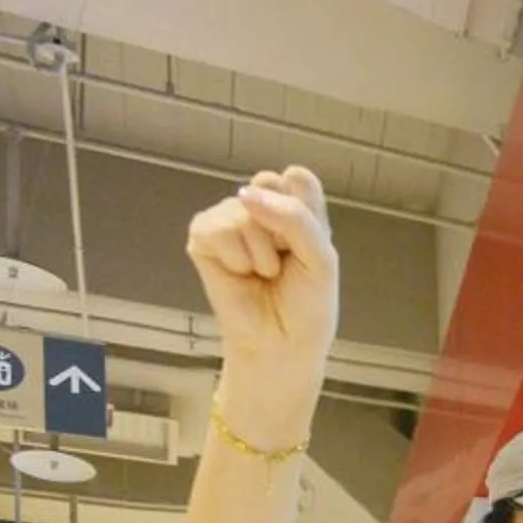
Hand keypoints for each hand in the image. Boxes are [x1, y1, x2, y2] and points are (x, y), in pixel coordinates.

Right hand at [186, 167, 337, 427]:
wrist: (283, 344)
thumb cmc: (307, 303)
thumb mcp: (320, 257)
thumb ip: (294, 218)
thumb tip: (244, 194)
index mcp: (294, 207)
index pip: (298, 178)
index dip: (304, 211)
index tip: (307, 244)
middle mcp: (260, 207)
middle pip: (269, 185)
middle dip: (283, 230)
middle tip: (286, 261)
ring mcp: (229, 219)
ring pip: (244, 211)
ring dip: (262, 253)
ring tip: (264, 274)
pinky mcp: (203, 236)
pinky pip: (217, 229)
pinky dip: (236, 258)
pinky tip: (242, 274)